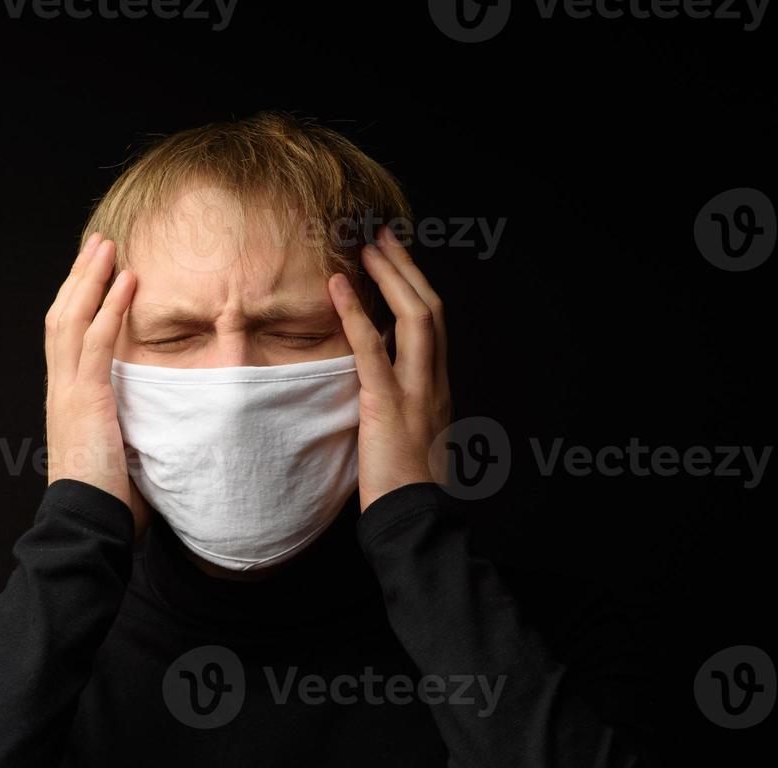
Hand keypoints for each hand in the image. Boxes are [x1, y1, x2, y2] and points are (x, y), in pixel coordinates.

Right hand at [44, 234, 150, 536]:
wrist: (87, 524)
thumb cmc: (107, 503)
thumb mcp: (121, 456)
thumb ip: (131, 433)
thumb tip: (158, 430)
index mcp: (67, 402)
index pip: (66, 339)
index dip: (78, 303)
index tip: (94, 275)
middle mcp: (60, 390)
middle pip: (62, 317)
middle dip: (79, 278)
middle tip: (98, 244)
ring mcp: (68, 392)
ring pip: (72, 319)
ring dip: (91, 279)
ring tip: (108, 247)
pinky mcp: (85, 398)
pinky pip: (96, 341)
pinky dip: (111, 306)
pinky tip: (127, 281)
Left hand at [329, 225, 452, 511]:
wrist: (413, 521)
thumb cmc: (404, 489)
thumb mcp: (408, 438)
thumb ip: (397, 407)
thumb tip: (372, 390)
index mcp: (439, 389)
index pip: (434, 326)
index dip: (415, 289)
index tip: (396, 262)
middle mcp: (436, 383)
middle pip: (431, 309)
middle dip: (407, 268)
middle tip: (381, 237)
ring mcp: (418, 392)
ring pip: (416, 318)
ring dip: (391, 276)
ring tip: (366, 247)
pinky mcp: (390, 406)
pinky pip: (373, 351)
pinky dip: (355, 314)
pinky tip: (338, 287)